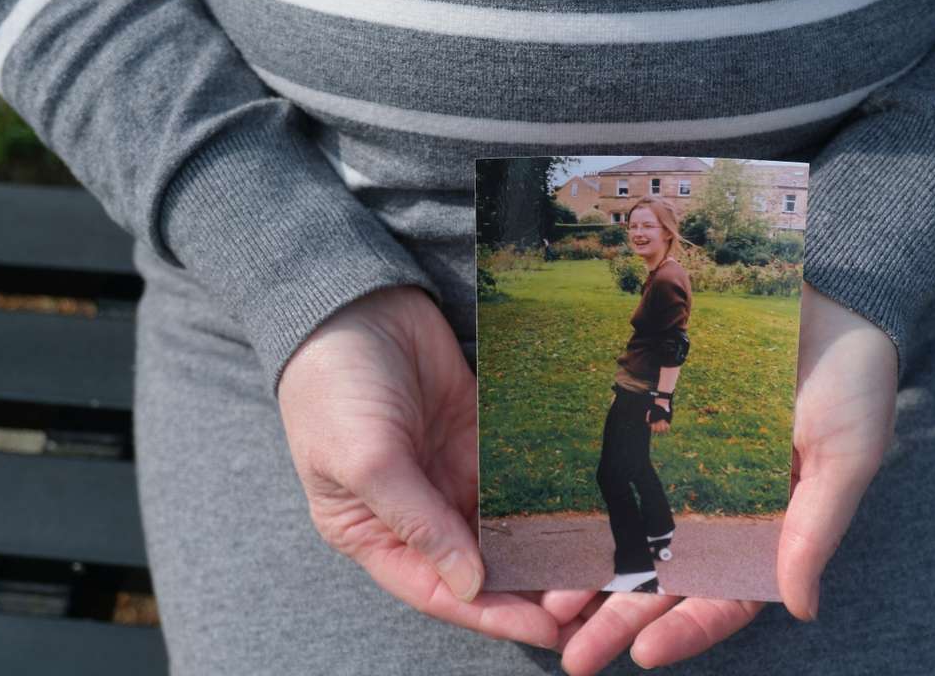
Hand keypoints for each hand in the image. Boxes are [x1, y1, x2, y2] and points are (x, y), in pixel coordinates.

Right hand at [277, 286, 556, 646]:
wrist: (355, 304)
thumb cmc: (335, 388)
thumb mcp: (365, 461)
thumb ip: (417, 522)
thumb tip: (470, 584)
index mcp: (374, 533)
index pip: (439, 590)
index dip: (493, 615)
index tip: (550, 629)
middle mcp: (417, 513)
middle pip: (481, 569)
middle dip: (530, 590)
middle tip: (590, 608)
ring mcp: (450, 476)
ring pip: (506, 530)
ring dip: (545, 550)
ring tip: (599, 570)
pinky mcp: (478, 441)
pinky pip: (519, 480)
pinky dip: (548, 499)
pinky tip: (588, 513)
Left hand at [546, 283, 896, 672]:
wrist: (829, 288)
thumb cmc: (853, 376)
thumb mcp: (846, 455)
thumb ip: (817, 528)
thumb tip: (800, 608)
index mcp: (775, 528)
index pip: (728, 596)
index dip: (687, 630)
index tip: (642, 655)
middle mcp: (727, 508)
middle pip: (668, 581)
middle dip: (620, 622)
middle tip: (572, 657)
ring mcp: (691, 467)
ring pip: (636, 537)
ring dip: (595, 578)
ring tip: (548, 610)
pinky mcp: (662, 423)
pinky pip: (622, 473)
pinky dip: (593, 507)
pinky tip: (553, 531)